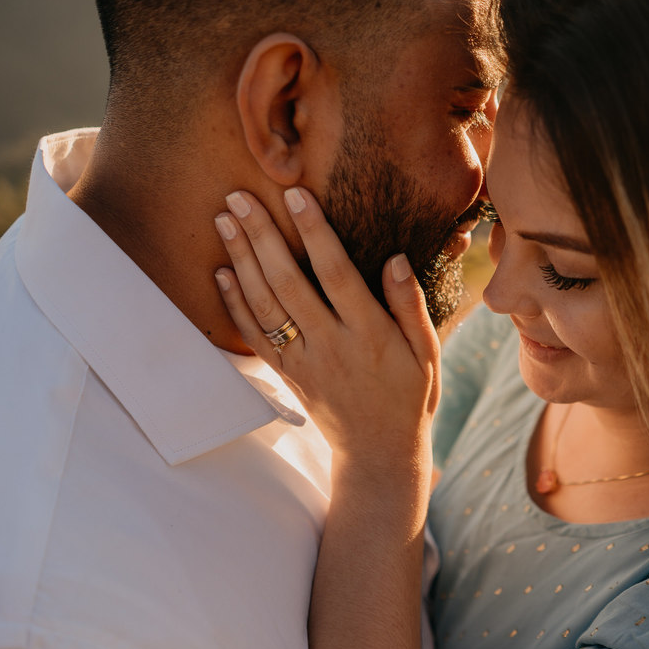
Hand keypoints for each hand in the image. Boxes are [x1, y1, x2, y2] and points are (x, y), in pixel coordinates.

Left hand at [213, 188, 440, 472]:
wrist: (380, 453)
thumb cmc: (410, 396)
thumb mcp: (427, 352)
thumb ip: (410, 305)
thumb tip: (394, 258)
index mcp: (371, 334)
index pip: (338, 274)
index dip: (315, 232)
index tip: (296, 195)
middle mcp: (332, 346)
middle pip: (289, 283)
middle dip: (262, 236)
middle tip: (238, 196)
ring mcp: (305, 362)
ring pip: (265, 306)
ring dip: (240, 261)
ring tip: (223, 220)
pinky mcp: (288, 375)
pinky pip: (256, 337)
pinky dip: (235, 304)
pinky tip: (222, 271)